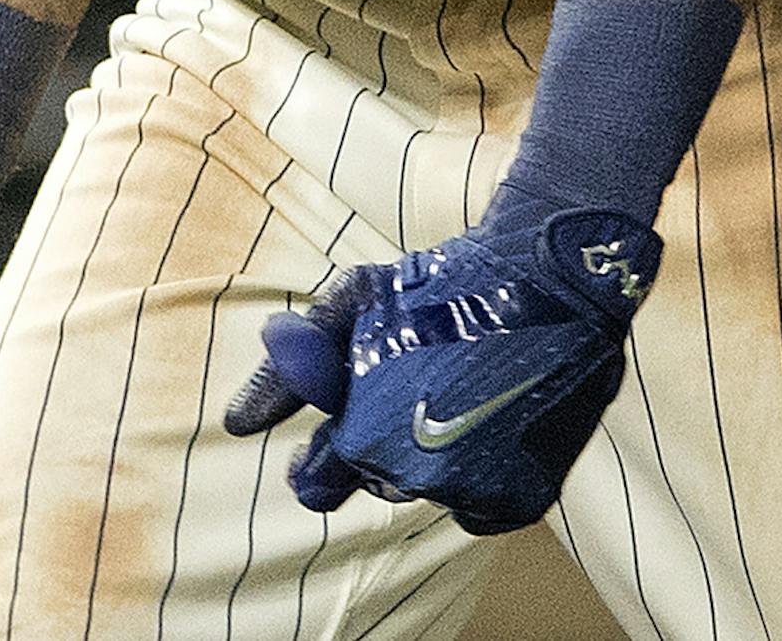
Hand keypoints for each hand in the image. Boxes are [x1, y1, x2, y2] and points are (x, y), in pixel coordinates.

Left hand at [223, 205, 660, 536]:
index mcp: (363, 436)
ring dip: (439, 454)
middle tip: (422, 380)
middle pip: (381, 481)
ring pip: (434, 493)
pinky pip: (483, 508)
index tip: (337, 436)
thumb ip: (294, 368)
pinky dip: (485, 474)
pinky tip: (493, 416)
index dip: (324, 459)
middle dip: (389, 440)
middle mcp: (415, 475)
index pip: (321, 482)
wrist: (547, 274)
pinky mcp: (520, 501)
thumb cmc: (440, 284)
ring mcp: (472, 492)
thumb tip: (234, 425)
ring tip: (463, 388)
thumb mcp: (354, 304)